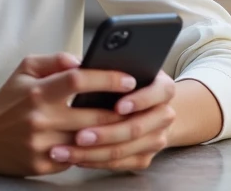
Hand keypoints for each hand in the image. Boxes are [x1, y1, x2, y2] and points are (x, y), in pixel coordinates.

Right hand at [0, 54, 132, 176]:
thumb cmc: (6, 100)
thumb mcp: (25, 69)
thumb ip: (55, 60)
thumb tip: (83, 60)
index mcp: (38, 92)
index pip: (79, 80)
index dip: (107, 78)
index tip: (128, 79)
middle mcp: (41, 119)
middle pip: (92, 115)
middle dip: (119, 111)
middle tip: (138, 105)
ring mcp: (42, 144)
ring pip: (88, 140)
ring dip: (110, 133)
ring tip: (127, 124)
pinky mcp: (41, 165)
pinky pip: (75, 157)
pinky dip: (89, 150)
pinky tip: (102, 143)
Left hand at [60, 71, 176, 172]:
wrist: (149, 109)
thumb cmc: (128, 84)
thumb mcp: (126, 68)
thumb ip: (109, 66)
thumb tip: (77, 65)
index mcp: (164, 89)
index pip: (157, 93)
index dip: (139, 101)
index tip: (118, 106)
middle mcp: (164, 115)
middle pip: (136, 128)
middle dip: (106, 133)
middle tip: (79, 135)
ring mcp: (156, 140)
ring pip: (123, 150)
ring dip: (92, 152)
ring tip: (65, 150)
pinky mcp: (144, 158)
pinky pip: (118, 165)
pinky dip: (94, 162)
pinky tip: (74, 158)